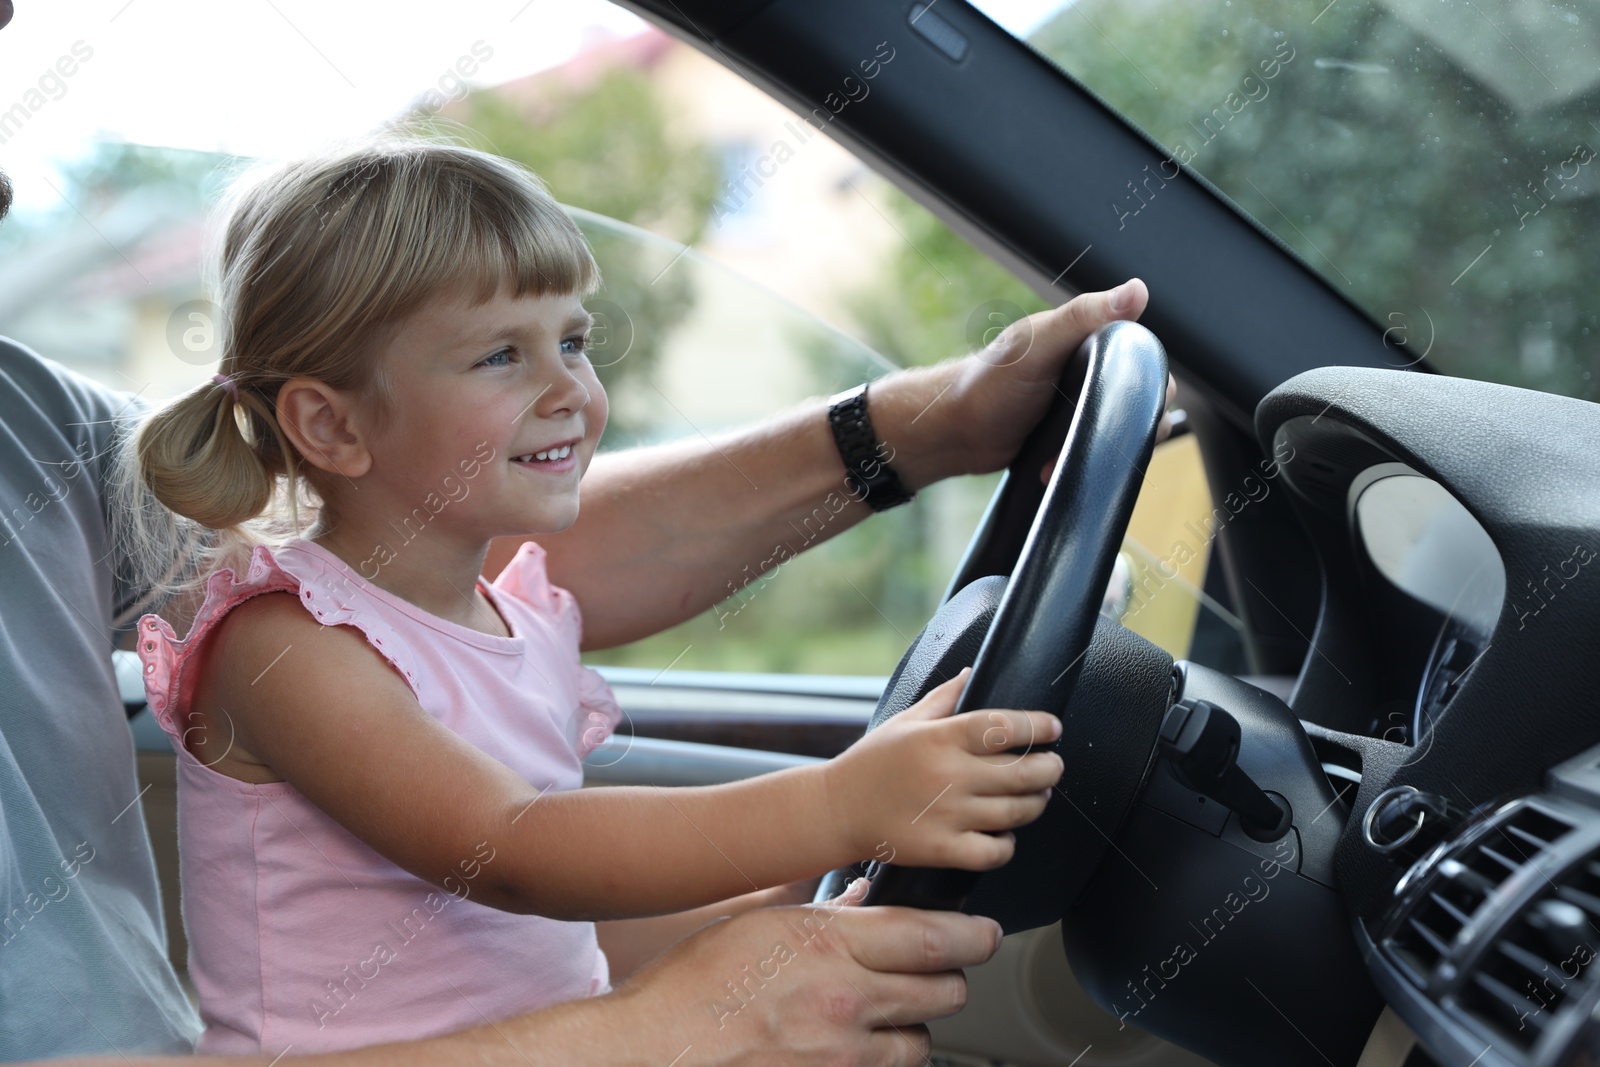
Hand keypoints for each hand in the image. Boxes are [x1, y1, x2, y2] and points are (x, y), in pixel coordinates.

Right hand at [617, 901, 1002, 1066]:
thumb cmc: (694, 987)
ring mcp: (842, 1056)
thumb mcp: (761, 924)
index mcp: (830, 944)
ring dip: (915, 1027)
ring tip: (884, 1015)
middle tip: (934, 971)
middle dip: (948, 979)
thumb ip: (824, 914)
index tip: (984, 934)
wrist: (656, 1051)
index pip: (935, 937)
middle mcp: (846, 1001)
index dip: (974, 935)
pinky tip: (856, 1048)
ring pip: (923, 1042)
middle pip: (945, 990)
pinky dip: (882, 1062)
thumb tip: (865, 901)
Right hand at [821, 668, 1063, 869]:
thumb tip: (972, 673)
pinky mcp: (941, 849)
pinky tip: (1004, 835)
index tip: (1053, 728)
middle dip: (1050, 769)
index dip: (1037, 726)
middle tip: (1053, 766)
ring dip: (1036, 804)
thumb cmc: (871, 763)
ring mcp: (946, 815)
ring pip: (1016, 812)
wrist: (836, 809)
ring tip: (1036, 797)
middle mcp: (947, 775)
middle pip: (1022, 772)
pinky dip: (1008, 845)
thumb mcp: (905, 721)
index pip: (1003, 726)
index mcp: (940, 738)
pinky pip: (994, 852)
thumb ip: (943, 698)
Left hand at [868, 279, 1174, 489]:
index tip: (1136, 397)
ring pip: (1122, 426)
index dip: (1149, 374)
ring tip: (1075, 453)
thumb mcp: (1038, 345)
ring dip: (1109, 446)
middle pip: (1140, 394)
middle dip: (1131, 420)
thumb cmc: (988, 383)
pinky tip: (1060, 468)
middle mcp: (1089, 370)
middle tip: (1105, 434)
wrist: (954, 434)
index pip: (1143, 353)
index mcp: (1088, 339)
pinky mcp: (1071, 436)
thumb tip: (1137, 291)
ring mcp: (1081, 405)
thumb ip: (1083, 317)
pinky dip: (1086, 461)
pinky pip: (1096, 449)